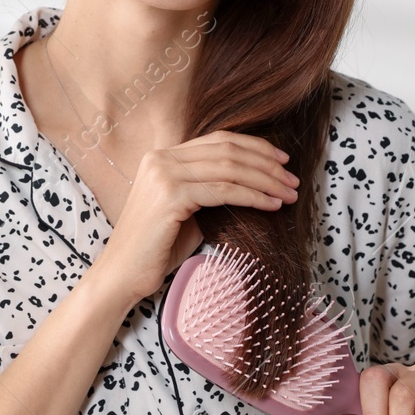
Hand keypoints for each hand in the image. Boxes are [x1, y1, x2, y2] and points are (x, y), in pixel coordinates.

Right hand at [89, 130, 298, 304]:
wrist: (122, 274)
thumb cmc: (156, 248)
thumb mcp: (186, 210)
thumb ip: (209, 190)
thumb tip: (253, 184)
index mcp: (162, 156)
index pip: (218, 140)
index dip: (254, 147)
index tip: (282, 159)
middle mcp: (160, 159)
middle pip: (228, 150)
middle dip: (267, 164)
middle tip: (293, 179)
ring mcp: (164, 175)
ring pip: (230, 169)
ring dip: (266, 181)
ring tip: (289, 193)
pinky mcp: (170, 196)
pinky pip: (224, 191)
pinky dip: (253, 196)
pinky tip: (271, 205)